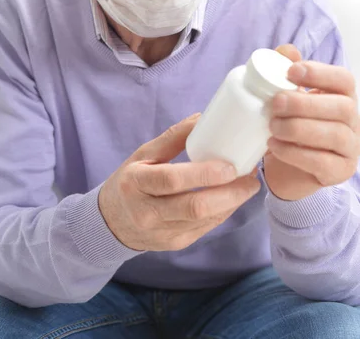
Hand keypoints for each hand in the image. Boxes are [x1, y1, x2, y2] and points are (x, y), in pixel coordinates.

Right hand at [99, 114, 260, 251]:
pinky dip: (224, 212)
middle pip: (194, 206)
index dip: (204, 174)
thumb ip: (173, 137)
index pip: (172, 180)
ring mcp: (162, 232)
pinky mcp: (175, 244)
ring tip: (248, 185)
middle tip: (251, 178)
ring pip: (204, 220)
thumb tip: (203, 118)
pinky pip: (206, 228)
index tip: (230, 166)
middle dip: (229, 193)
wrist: (112, 222)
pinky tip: (234, 198)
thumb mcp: (143, 154)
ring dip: (232, 202)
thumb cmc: (131, 181)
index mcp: (136, 184)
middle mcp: (147, 213)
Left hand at [264, 44, 359, 200]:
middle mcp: (352, 121)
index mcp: (342, 97)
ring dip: (299, 128)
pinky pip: (322, 162)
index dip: (320, 73)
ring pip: (334, 135)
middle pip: (342, 107)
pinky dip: (295, 153)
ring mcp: (350, 149)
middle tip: (275, 103)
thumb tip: (286, 51)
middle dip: (305, 103)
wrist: (286, 167)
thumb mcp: (286, 97)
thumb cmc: (290, 124)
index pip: (344, 80)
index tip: (291, 72)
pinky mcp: (339, 172)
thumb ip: (286, 72)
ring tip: (272, 126)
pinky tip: (275, 146)